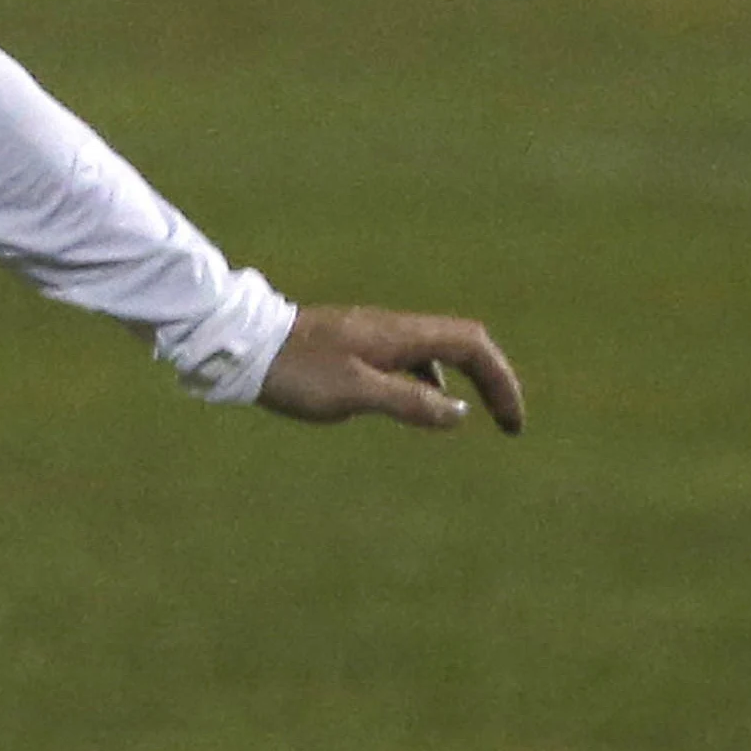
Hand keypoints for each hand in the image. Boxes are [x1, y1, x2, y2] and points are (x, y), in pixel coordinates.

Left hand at [255, 303, 526, 434]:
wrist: (239, 344)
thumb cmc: (295, 371)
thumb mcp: (355, 394)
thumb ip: (409, 402)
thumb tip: (460, 413)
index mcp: (399, 334)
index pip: (473, 346)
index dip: (501, 381)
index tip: (511, 422)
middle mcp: (392, 328)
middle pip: (462, 343)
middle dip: (490, 378)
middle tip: (503, 420)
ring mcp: (371, 334)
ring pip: (433, 350)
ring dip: (459, 379)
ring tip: (463, 417)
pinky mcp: (352, 344)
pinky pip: (406, 358)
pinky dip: (425, 380)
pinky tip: (415, 404)